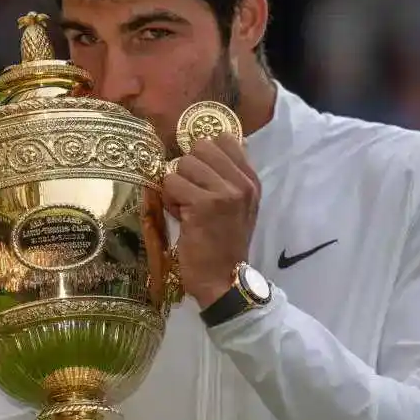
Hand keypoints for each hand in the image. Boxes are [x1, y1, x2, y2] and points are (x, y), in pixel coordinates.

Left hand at [162, 133, 259, 307]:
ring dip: (177, 186)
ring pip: (183, 164)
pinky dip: (169, 200)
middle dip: (188, 169)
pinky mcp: (203, 204)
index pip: (224, 139)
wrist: (223, 280)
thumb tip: (200, 149)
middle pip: (200, 147)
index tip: (200, 176)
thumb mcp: (235, 208)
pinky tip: (181, 217)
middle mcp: (241, 183)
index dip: (204, 154)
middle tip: (191, 194)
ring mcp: (224, 192)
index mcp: (251, 181)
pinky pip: (172, 183)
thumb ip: (224, 178)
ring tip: (186, 208)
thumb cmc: (223, 245)